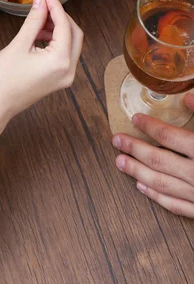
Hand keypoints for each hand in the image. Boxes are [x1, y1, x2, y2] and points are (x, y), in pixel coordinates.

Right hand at [0, 0, 82, 120]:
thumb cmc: (2, 78)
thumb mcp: (19, 44)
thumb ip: (34, 20)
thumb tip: (41, 0)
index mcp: (61, 61)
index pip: (65, 25)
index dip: (55, 6)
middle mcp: (68, 70)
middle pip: (75, 34)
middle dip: (60, 17)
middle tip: (43, 5)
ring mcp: (65, 77)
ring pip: (70, 43)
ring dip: (57, 29)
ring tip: (37, 21)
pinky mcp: (58, 79)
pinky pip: (64, 54)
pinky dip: (54, 41)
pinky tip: (37, 35)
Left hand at [112, 98, 193, 217]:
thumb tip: (187, 96)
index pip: (169, 136)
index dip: (149, 126)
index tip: (134, 118)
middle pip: (158, 159)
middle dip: (134, 148)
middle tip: (116, 140)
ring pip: (162, 183)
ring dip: (137, 171)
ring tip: (119, 162)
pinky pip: (176, 205)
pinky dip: (157, 196)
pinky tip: (141, 186)